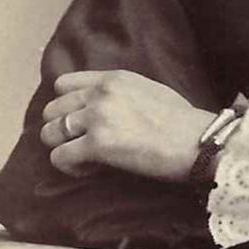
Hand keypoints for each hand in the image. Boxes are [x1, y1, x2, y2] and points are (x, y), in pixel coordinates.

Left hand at [40, 71, 213, 181]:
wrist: (199, 141)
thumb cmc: (183, 122)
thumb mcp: (149, 91)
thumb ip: (120, 94)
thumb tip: (103, 109)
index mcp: (112, 78)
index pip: (62, 84)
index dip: (66, 106)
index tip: (79, 122)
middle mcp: (100, 93)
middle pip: (52, 110)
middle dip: (62, 130)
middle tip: (81, 144)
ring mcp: (97, 117)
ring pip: (49, 133)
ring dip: (63, 148)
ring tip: (85, 158)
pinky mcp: (97, 144)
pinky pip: (60, 157)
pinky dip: (70, 167)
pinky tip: (90, 170)